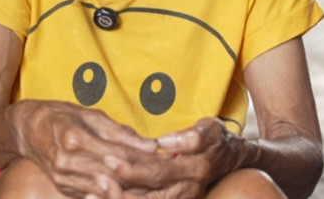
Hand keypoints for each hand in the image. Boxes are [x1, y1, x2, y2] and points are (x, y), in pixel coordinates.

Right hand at [11, 100, 158, 197]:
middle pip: (113, 174)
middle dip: (140, 175)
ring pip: (105, 188)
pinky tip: (128, 189)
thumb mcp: (90, 115)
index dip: (142, 157)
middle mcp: (67, 161)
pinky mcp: (63, 187)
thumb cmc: (61, 116)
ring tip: (150, 183)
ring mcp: (63, 177)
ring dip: (130, 187)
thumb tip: (150, 145)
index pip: (118, 153)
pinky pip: (93, 194)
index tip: (163, 158)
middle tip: (163, 174)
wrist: (28, 130)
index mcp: (74, 137)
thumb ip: (120, 132)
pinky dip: (112, 193)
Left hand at [101, 118, 248, 197]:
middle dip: (117, 192)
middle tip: (95, 181)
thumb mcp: (210, 130)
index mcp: (194, 171)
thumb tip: (166, 143)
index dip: (132, 168)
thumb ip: (191, 137)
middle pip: (147, 198)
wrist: (232, 160)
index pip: (158, 173)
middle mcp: (186, 192)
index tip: (109, 158)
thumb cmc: (217, 140)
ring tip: (90, 196)